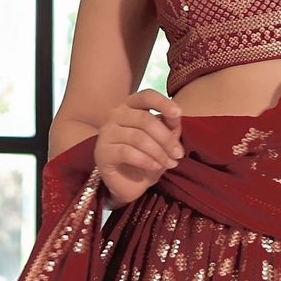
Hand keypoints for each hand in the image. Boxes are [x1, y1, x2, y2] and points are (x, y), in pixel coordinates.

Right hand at [94, 89, 184, 207]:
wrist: (129, 184)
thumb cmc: (146, 158)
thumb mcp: (163, 141)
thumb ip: (170, 126)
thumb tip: (176, 115)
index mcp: (130, 106)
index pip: (146, 96)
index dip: (163, 103)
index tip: (178, 114)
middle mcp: (115, 115)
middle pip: (145, 119)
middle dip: (166, 138)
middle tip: (178, 154)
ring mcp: (106, 133)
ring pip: (138, 137)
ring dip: (159, 152)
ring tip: (169, 163)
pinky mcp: (102, 152)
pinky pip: (127, 152)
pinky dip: (146, 160)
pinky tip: (155, 167)